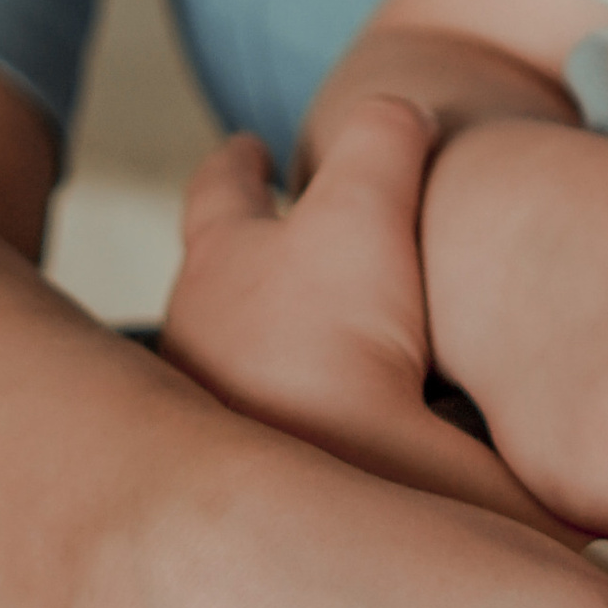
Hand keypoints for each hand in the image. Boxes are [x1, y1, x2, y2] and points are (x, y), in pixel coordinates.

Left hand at [161, 101, 547, 523]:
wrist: (317, 502)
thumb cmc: (327, 347)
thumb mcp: (365, 207)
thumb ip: (384, 134)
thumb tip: (407, 106)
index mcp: (221, 264)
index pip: (220, 189)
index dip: (239, 163)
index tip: (247, 147)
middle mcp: (200, 337)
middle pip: (209, 275)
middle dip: (237, 250)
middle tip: (265, 240)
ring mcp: (216, 417)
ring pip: (230, 359)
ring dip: (261, 341)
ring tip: (307, 345)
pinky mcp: (249, 484)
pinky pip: (264, 433)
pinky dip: (290, 417)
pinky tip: (328, 437)